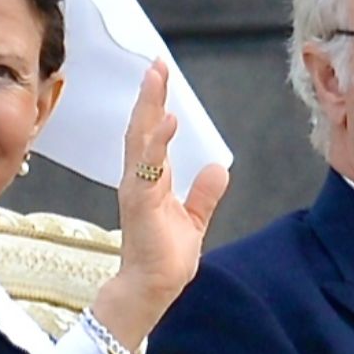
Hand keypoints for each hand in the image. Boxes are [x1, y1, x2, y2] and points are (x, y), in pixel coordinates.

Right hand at [89, 59, 228, 349]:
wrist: (151, 289)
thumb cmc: (164, 259)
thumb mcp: (193, 219)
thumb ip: (203, 194)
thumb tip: (216, 167)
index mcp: (150, 180)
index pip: (151, 134)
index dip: (155, 104)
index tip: (160, 75)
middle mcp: (139, 180)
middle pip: (141, 129)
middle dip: (149, 96)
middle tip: (156, 64)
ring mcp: (137, 190)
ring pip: (140, 141)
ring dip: (148, 109)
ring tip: (157, 80)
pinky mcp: (141, 204)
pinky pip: (148, 168)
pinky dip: (156, 144)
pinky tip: (166, 122)